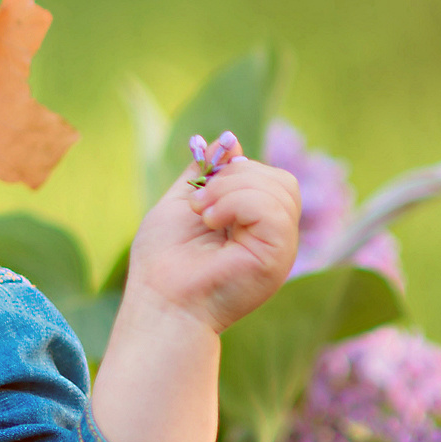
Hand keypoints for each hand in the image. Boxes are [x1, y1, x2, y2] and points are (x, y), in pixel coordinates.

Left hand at [123, 151, 300, 334]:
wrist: (159, 301)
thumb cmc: (163, 262)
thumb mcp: (183, 202)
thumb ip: (208, 173)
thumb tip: (231, 140)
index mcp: (256, 226)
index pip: (270, 178)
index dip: (237, 170)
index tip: (200, 188)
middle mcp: (274, 238)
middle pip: (281, 179)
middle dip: (234, 177)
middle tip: (199, 205)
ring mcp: (280, 249)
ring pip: (280, 189)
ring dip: (230, 190)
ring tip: (203, 216)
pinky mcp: (278, 258)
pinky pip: (273, 209)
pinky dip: (237, 204)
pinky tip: (213, 223)